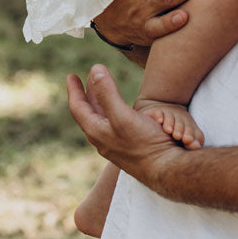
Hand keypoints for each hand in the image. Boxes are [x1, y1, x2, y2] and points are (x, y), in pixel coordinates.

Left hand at [67, 65, 184, 187]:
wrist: (166, 169)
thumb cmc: (146, 144)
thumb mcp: (123, 115)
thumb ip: (108, 93)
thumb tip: (95, 69)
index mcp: (97, 131)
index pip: (78, 107)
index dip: (74, 90)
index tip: (71, 75)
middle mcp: (103, 139)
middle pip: (89, 112)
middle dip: (87, 93)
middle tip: (86, 78)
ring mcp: (115, 144)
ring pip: (102, 118)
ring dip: (100, 100)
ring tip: (101, 87)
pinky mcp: (128, 147)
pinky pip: (113, 123)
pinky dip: (112, 109)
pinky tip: (120, 109)